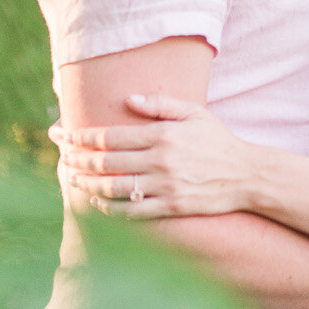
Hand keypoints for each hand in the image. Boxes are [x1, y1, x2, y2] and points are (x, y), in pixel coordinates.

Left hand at [49, 93, 253, 218]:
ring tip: (72, 179)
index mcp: (163, 134)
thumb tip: (129, 97)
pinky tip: (97, 202)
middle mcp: (160, 160)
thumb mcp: (195, 112)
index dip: (83, 136)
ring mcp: (165, 186)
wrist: (247, 175)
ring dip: (88, 184)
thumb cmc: (218, 140)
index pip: (111, 135)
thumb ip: (161, 103)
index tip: (64, 134)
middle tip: (61, 156)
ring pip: (114, 187)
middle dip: (78, 159)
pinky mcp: (171, 207)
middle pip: (106, 161)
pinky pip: (132, 211)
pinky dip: (109, 208)